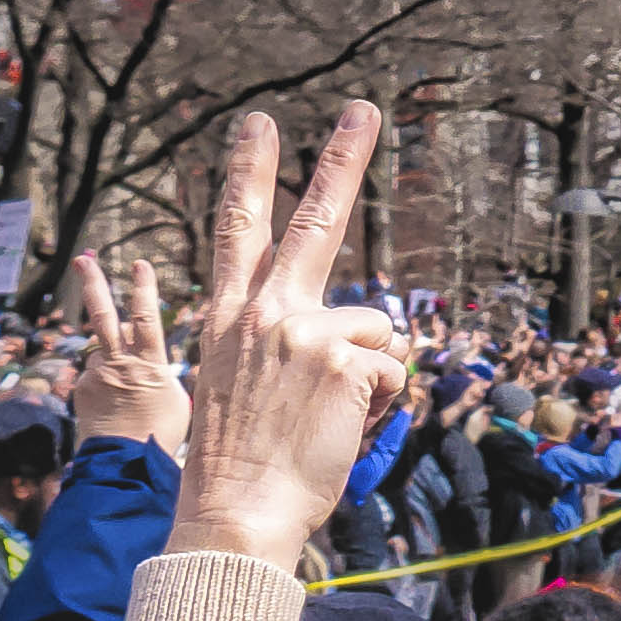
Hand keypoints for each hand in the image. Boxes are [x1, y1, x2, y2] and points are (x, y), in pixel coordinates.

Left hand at [62, 255, 186, 455]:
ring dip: (114, 364)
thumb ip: (160, 371)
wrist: (125, 466)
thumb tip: (147, 356)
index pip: (145, 319)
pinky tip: (116, 409)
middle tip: (82, 259)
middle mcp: (118, 366)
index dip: (143, 290)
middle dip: (93, 284)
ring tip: (127, 398)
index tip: (139, 265)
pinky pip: (96, 377)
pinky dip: (105, 385)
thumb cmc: (161, 436)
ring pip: (104, 354)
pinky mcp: (82, 391)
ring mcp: (97, 377)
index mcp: (148, 367)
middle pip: (103, 316)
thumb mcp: (176, 399)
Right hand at [164, 111, 407, 561]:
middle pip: (313, 222)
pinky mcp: (342, 357)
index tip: (259, 123)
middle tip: (363, 110)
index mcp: (228, 318)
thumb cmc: (244, 462)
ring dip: (371, 378)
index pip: (235, 231)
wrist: (235, 510)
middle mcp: (262, 313)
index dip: (248, 173)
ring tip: (329, 419)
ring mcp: (301, 330)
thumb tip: (361, 333)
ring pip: (377, 330)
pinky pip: (393, 371)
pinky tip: (343, 427)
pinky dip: (382, 405)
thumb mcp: (239, 385)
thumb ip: (281, 343)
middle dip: (340, 160)